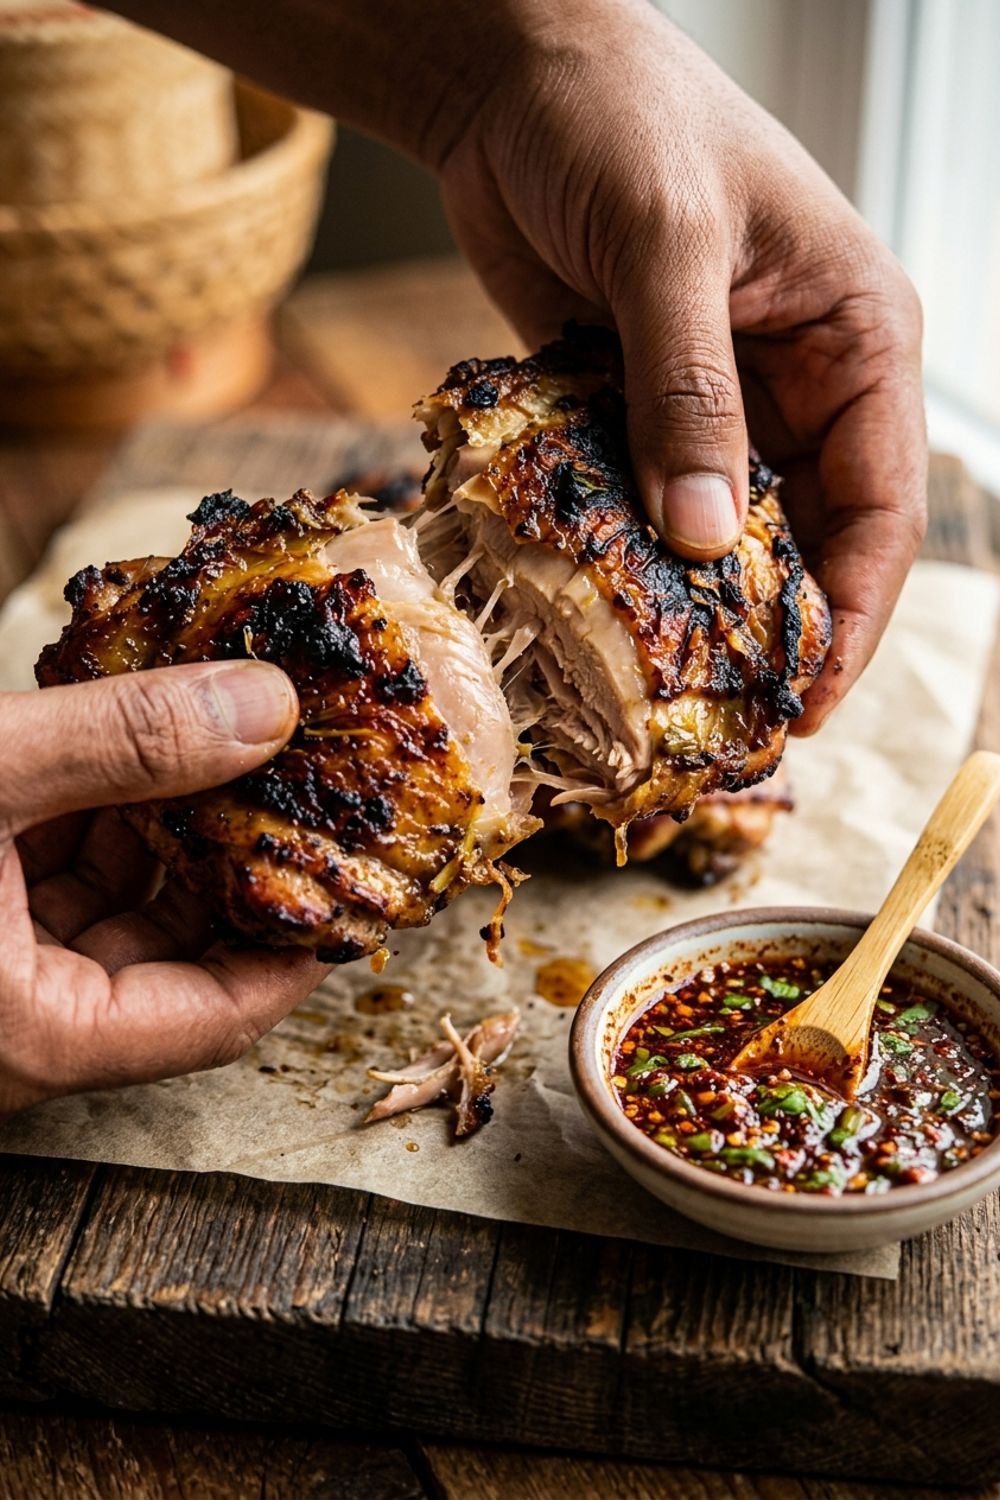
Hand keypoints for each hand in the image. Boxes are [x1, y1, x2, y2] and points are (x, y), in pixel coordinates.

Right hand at [0, 661, 325, 1117]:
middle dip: (234, 859)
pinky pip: (49, 879)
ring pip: (111, 909)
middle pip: (175, 956)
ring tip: (225, 737)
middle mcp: (21, 1024)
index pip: (223, 1017)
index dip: (303, 946)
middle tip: (299, 780)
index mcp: (40, 1036)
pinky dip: (91, 812)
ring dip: (162, 822)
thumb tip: (264, 706)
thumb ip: (121, 743)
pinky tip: (124, 736)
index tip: (355, 873)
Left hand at [100, 0, 926, 730]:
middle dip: (772, 628)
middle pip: (807, 538)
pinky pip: (644, 503)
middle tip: (724, 722)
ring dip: (691, 603)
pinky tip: (596, 612)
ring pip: (722, 533)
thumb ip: (688, 392)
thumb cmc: (619, 116)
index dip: (853, 615)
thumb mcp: (667, 244)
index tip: (806, 701)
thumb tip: (702, 537)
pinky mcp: (637, 410)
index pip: (881, 506)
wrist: (511, 78)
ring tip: (656, 691)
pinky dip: (626, 556)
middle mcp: (798, 382)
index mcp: (856, 337)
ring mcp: (716, 403)